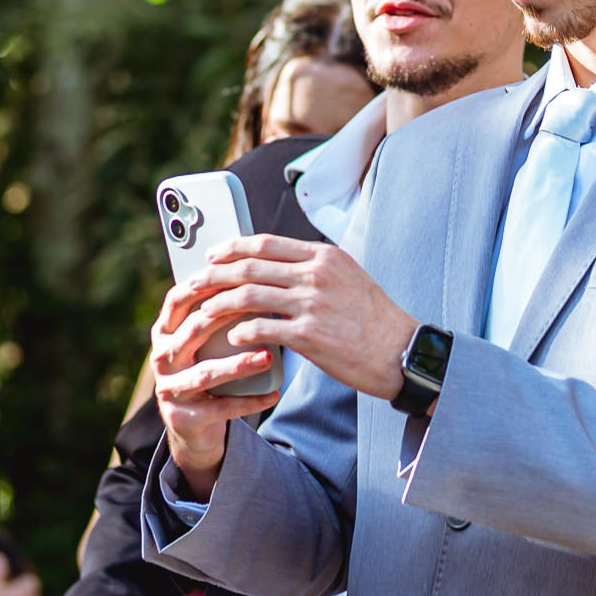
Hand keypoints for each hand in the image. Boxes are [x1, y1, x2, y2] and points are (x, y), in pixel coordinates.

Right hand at [150, 277, 282, 497]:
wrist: (193, 424)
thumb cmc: (207, 367)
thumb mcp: (207, 340)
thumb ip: (219, 312)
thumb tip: (260, 276)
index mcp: (165, 332)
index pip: (178, 300)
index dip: (205, 284)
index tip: (239, 274)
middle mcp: (161, 358)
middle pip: (193, 330)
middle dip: (227, 317)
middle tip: (263, 307)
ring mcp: (169, 389)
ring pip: (205, 373)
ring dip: (239, 364)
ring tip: (268, 357)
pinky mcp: (183, 418)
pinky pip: (220, 408)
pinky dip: (249, 401)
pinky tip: (272, 393)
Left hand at [165, 234, 418, 400]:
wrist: (401, 352)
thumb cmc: (374, 319)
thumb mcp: (349, 278)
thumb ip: (316, 268)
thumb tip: (281, 267)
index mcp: (324, 256)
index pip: (267, 243)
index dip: (233, 247)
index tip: (214, 255)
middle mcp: (316, 274)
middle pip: (250, 266)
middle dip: (215, 274)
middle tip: (194, 283)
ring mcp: (312, 304)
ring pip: (248, 295)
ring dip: (219, 304)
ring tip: (204, 313)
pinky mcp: (309, 335)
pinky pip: (260, 328)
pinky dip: (239, 332)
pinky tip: (232, 338)